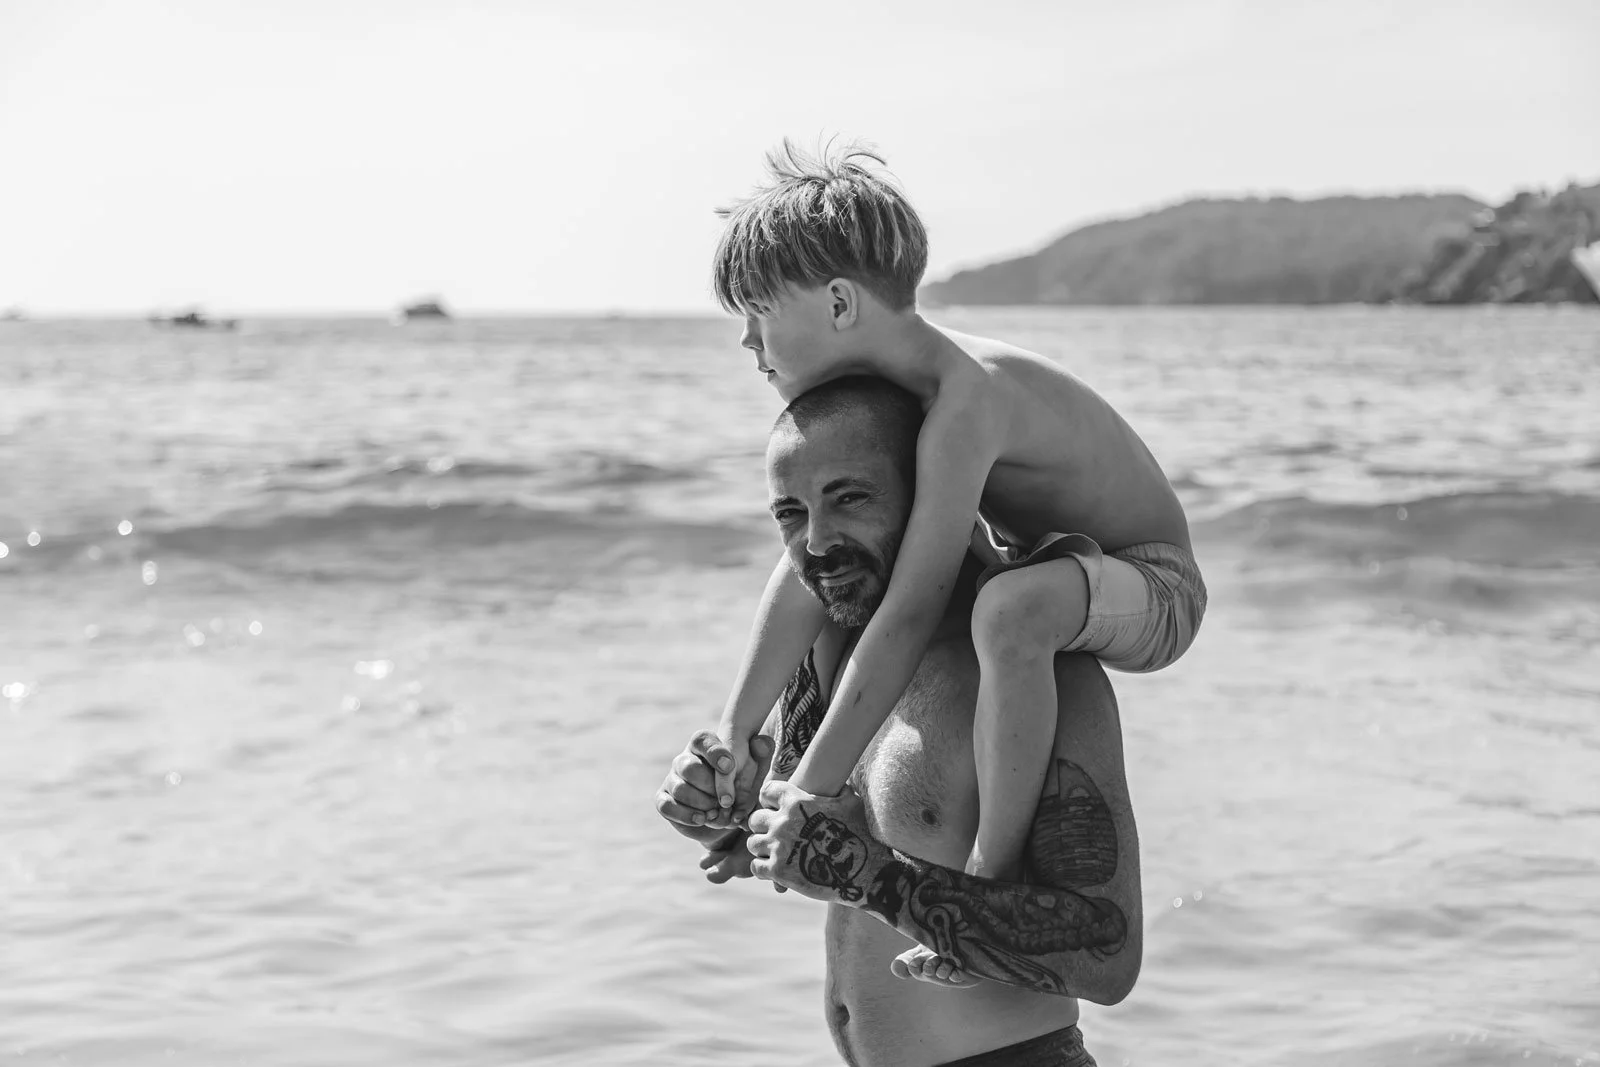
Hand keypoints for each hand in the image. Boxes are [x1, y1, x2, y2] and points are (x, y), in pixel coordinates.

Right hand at [655, 730, 774, 839]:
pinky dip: (685, 815)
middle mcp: (683, 759)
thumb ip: (759, 754)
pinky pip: (666, 805)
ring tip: (718, 813)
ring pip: (679, 788)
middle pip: (689, 767)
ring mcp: (671, 779)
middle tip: (726, 801)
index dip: (715, 753)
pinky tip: (702, 819)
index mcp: (703, 745)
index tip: (730, 766)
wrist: (724, 812)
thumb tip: (761, 743)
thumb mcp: (754, 769)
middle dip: (710, 787)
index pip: (703, 740)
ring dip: (701, 804)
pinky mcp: (664, 799)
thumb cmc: (739, 784)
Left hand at [747, 780, 876, 903]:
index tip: (775, 809)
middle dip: (763, 826)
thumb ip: (837, 790)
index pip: (767, 791)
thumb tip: (839, 783)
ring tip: (773, 853)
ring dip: (761, 848)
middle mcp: (783, 822)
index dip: (770, 800)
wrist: (866, 869)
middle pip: (755, 819)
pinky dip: (762, 869)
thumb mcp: (850, 802)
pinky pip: (756, 867)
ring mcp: (779, 847)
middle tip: (773, 834)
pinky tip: (773, 870)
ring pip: (752, 843)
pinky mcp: (778, 871)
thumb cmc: (861, 833)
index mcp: (797, 801)